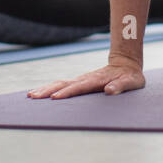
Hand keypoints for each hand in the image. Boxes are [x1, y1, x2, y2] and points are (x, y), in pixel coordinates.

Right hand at [27, 57, 144, 98]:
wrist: (125, 64)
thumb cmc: (130, 77)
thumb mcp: (131, 82)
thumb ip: (121, 86)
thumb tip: (109, 91)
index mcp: (96, 80)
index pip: (79, 87)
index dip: (67, 92)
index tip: (55, 98)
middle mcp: (85, 79)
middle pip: (64, 84)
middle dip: (48, 90)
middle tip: (34, 97)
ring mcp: (81, 79)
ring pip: (59, 83)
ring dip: (45, 89)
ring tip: (31, 95)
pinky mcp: (79, 82)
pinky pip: (61, 84)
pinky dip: (49, 88)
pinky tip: (39, 93)